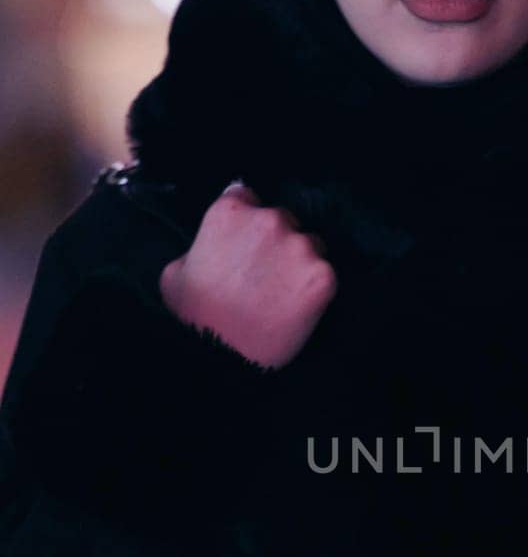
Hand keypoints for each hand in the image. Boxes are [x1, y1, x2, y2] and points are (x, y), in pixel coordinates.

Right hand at [158, 181, 337, 368]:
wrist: (224, 359)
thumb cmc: (194, 317)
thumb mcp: (174, 273)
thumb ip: (196, 246)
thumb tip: (208, 245)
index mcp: (230, 210)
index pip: (247, 197)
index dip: (246, 223)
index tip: (245, 242)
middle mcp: (269, 220)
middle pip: (282, 219)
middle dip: (275, 242)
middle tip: (263, 274)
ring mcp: (300, 246)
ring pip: (310, 245)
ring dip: (299, 263)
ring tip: (280, 294)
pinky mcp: (324, 276)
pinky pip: (325, 274)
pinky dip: (315, 288)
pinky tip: (296, 308)